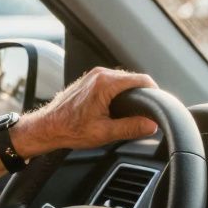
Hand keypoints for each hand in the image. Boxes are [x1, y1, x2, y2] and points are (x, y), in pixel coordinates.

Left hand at [13, 67, 157, 157]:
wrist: (47, 127)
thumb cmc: (70, 129)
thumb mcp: (105, 133)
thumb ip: (131, 127)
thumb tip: (151, 125)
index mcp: (105, 83)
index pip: (142, 80)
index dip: (155, 92)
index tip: (160, 105)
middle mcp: (100, 74)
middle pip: (134, 79)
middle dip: (143, 95)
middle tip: (148, 113)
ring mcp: (94, 75)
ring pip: (123, 80)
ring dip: (131, 94)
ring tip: (134, 112)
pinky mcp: (90, 80)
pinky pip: (113, 82)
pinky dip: (120, 93)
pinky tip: (119, 108)